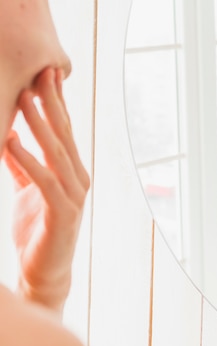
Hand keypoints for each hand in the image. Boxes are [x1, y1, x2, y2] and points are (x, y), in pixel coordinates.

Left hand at [2, 68, 89, 315]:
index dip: (56, 102)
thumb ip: (23, 166)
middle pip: (64, 134)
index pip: (65, 131)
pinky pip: (44, 179)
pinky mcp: (63, 211)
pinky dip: (27, 158)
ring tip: (25, 97)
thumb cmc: (37, 232)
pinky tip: (12, 140)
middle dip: (51, 102)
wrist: (46, 273)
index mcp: (72, 171)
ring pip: (55, 151)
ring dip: (38, 123)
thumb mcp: (28, 191)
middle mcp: (79, 178)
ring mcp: (74, 194)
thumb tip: (8, 137)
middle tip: (42, 72)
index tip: (47, 74)